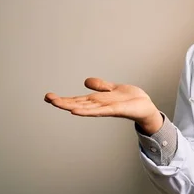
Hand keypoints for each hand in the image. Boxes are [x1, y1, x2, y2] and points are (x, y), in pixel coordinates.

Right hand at [44, 78, 162, 133]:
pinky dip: (87, 111)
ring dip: (70, 106)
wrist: (146, 107)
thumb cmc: (131, 100)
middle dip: (62, 102)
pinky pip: (99, 111)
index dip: (63, 98)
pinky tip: (76, 111)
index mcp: (97, 100)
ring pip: (85, 108)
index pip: (76, 100)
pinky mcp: (115, 110)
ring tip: (56, 104)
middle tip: (47, 98)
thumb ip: (100, 86)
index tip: (48, 96)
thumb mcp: (113, 88)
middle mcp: (99, 106)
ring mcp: (106, 109)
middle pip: (77, 104)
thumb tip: (86, 81)